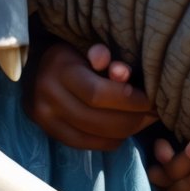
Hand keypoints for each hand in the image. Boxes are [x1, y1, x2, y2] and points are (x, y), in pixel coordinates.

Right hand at [23, 40, 156, 149]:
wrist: (35, 65)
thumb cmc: (71, 52)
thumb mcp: (85, 46)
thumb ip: (105, 57)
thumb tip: (122, 72)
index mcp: (60, 69)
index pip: (97, 94)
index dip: (128, 100)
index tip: (150, 98)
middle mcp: (48, 97)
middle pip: (99, 120)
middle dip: (133, 119)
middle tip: (155, 112)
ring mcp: (46, 119)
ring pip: (96, 136)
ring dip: (127, 131)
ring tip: (144, 120)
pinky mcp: (50, 133)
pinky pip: (88, 145)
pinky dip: (111, 140)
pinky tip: (123, 129)